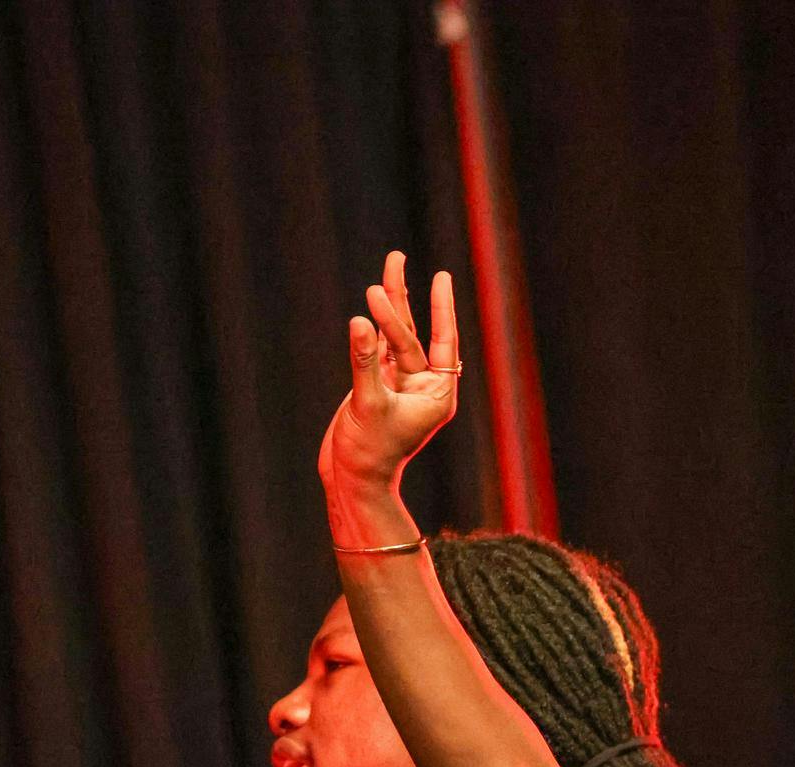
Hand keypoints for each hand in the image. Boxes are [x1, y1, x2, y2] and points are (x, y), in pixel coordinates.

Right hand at [317, 251, 460, 538]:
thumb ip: (364, 362)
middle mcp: (422, 386)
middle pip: (414, 334)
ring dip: (390, 305)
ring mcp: (399, 385)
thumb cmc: (368, 452)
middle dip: (402, 300)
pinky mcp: (376, 386)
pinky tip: (371, 301)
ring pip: (396, 337)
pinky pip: (378, 348)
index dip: (442, 308)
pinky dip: (374, 327)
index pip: (442, 342)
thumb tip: (362, 322)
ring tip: (390, 266)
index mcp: (436, 394)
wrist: (352, 480)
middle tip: (395, 259)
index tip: (441, 277)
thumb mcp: (367, 405)